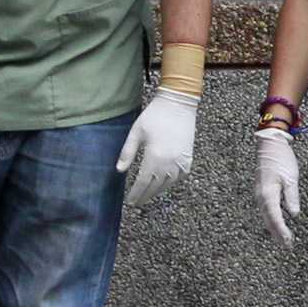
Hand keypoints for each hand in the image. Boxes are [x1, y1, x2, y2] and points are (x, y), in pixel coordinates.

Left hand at [115, 87, 197, 207]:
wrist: (178, 104)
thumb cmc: (155, 116)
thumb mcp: (136, 132)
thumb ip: (127, 152)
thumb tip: (119, 171)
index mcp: (154, 157)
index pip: (142, 182)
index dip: (135, 193)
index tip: (130, 202)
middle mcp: (169, 163)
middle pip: (155, 186)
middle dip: (145, 196)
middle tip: (137, 203)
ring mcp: (181, 161)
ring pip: (168, 183)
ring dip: (158, 191)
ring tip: (149, 194)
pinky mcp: (188, 157)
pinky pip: (180, 176)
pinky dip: (172, 182)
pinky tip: (165, 183)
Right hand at [254, 128, 300, 242]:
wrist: (269, 145)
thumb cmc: (281, 159)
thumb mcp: (291, 178)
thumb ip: (291, 197)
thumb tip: (294, 214)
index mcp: (267, 195)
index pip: (275, 218)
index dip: (282, 232)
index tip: (289, 242)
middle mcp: (260, 197)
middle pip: (268, 221)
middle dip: (278, 235)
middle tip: (288, 247)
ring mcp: (259, 195)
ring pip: (266, 217)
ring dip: (274, 229)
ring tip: (284, 240)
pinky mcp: (261, 192)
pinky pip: (266, 210)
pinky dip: (272, 219)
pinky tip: (278, 224)